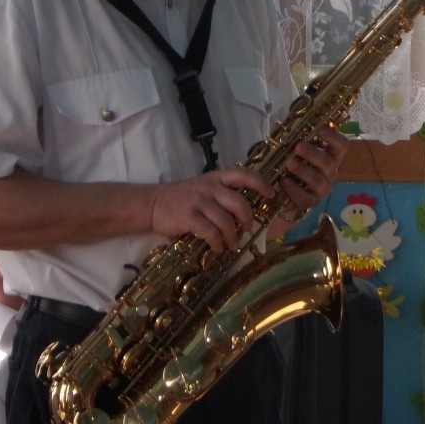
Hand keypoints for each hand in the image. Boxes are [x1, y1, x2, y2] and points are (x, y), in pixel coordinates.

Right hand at [148, 167, 271, 253]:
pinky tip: (218, 248)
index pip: (243, 175)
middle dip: (248, 219)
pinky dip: (218, 243)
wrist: (152, 203)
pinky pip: (211, 233)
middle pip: (239, 203)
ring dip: (233, 237)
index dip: (260, 184)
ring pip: (226, 221)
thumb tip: (246, 211)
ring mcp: (199, 202)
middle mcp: (209, 187)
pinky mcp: (189, 217)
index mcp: (216, 178)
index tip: (272, 194)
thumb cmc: (181, 198)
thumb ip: (222, 194)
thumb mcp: (203, 188)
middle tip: (248, 229)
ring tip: (232, 245)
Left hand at [276, 126, 349, 217]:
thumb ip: (297, 136)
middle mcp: (330, 171)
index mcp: (331, 155)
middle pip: (328, 163)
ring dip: (303, 170)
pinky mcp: (311, 202)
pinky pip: (306, 198)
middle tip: (298, 146)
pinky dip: (294, 190)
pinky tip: (283, 182)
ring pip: (317, 180)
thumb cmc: (293, 162)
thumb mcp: (295, 147)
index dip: (332, 137)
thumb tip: (291, 121)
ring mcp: (322, 188)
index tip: (319, 129)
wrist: (285, 191)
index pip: (341, 145)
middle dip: (313, 154)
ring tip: (289, 163)